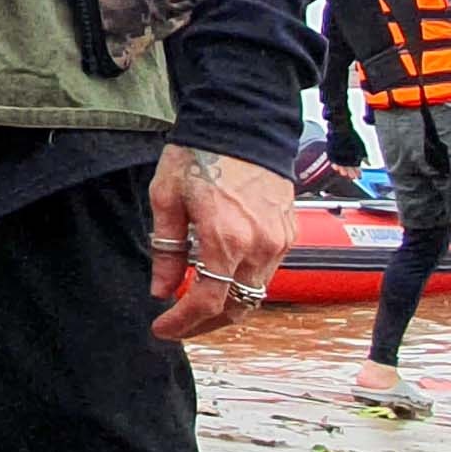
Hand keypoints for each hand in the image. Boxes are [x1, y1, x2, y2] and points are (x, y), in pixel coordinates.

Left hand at [149, 145, 290, 341]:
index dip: (182, 324)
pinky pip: (267, 273)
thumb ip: (166, 249)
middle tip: (179, 326)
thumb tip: (162, 289)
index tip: (162, 329)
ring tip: (197, 303)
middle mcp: (259, 246)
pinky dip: (244, 284)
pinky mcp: (289, 233)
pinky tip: (222, 277)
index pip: (207, 302)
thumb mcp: (167, 198)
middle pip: (236, 308)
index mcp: (226, 238)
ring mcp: (279, 241)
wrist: (244, 122)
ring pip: (254, 294)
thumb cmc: (202, 153)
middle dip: (205, 325)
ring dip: (226, 306)